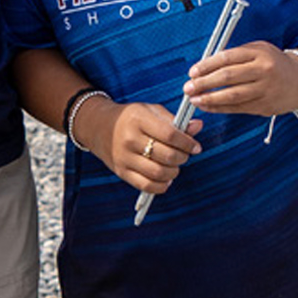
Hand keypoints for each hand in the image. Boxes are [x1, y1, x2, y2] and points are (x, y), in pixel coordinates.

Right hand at [75, 99, 201, 194]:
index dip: (188, 143)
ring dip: (174, 172)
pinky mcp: (121, 172)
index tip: (196, 147)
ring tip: (174, 165)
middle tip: (184, 154)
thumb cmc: (131, 118)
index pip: (171, 135)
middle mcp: (129, 139)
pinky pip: (147, 186)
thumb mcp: (151, 112)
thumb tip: (198, 126)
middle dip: (183, 157)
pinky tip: (165, 177)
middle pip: (167, 156)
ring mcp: (124, 157)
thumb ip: (174, 120)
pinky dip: (162, 185)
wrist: (98, 127)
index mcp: (138, 120)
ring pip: (159, 173)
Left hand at [183, 42, 297, 116]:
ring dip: (209, 99)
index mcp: (259, 54)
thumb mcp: (258, 50)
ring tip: (193, 99)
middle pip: (228, 77)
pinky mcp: (265, 107)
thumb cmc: (273, 62)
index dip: (207, 65)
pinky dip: (219, 108)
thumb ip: (235, 55)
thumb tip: (205, 65)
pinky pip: (238, 108)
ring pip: (233, 96)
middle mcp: (264, 71)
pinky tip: (206, 106)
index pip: (227, 58)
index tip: (192, 72)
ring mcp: (266, 90)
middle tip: (188, 87)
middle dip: (204, 83)